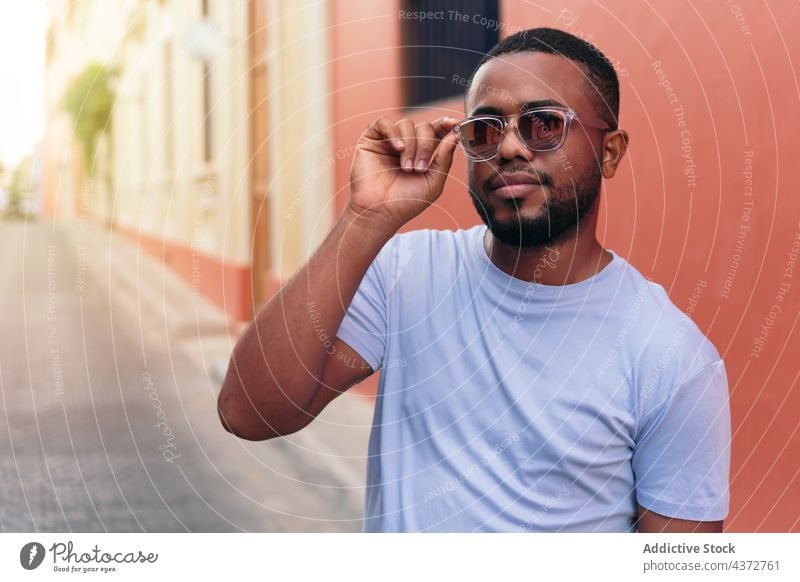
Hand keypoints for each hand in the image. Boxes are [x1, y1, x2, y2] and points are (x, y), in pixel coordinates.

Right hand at [347, 115, 458, 229]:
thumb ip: (445, 158)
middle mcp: (407, 144)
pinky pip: (384, 122)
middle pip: (424, 127)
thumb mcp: (434, 182)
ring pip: (406, 124)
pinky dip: (393, 132)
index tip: (454, 124)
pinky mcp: (371, 139)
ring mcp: (389, 141)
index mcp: (423, 152)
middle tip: (420, 168)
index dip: (446, 124)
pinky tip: (397, 148)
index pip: (437, 130)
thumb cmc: (406, 202)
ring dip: (410, 146)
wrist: (380, 212)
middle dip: (426, 145)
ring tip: (406, 168)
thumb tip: (455, 135)